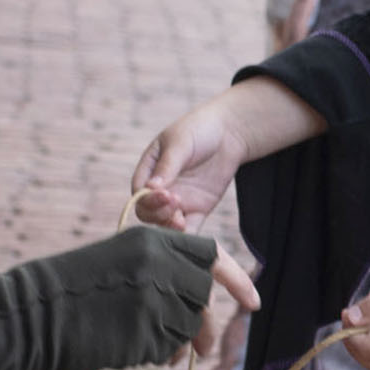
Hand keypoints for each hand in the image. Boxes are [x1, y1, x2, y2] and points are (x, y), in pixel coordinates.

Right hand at [0, 226, 239, 369]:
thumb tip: (200, 306)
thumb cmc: (65, 290)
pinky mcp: (141, 336)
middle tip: (204, 347)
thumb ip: (158, 272)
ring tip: (137, 340)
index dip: (235, 279)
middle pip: (201, 297)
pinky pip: (163, 352)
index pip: (210, 256)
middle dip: (201, 322)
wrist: (26, 315)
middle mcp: (157, 267)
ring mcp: (151, 302)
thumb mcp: (116, 262)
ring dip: (172, 342)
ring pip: (185, 328)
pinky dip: (151, 357)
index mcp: (149, 242)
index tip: (253, 302)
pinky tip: (121, 347)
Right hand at [134, 77, 328, 228]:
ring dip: (169, 228)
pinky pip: (189, 230)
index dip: (147, 198)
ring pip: (165, 224)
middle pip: (149, 212)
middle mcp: (161, 190)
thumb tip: (150, 188)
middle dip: (158, 213)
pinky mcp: (197, 211)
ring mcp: (179, 202)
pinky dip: (188, 238)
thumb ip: (167, 166)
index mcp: (149, 171)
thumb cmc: (199, 130)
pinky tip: (191, 239)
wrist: (230, 133)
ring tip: (180, 222)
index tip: (165, 193)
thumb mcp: (180, 143)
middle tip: (175, 205)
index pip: (139, 192)